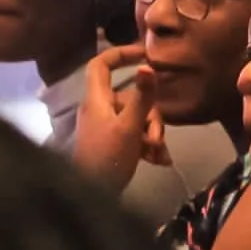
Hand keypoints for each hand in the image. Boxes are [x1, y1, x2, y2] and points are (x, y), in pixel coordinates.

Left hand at [71, 44, 166, 192]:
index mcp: (97, 100)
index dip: (120, 54)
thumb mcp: (130, 127)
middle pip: (131, 97)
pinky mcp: (114, 145)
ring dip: (153, 135)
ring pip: (138, 119)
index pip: (101, 64)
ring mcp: (106, 127)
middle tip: (157, 138)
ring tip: (158, 154)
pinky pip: (136, 136)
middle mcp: (100, 109)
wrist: (91, 197)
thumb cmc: (108, 158)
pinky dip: (149, 147)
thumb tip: (148, 65)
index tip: (145, 53)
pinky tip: (159, 161)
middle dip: (151, 116)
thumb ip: (142, 97)